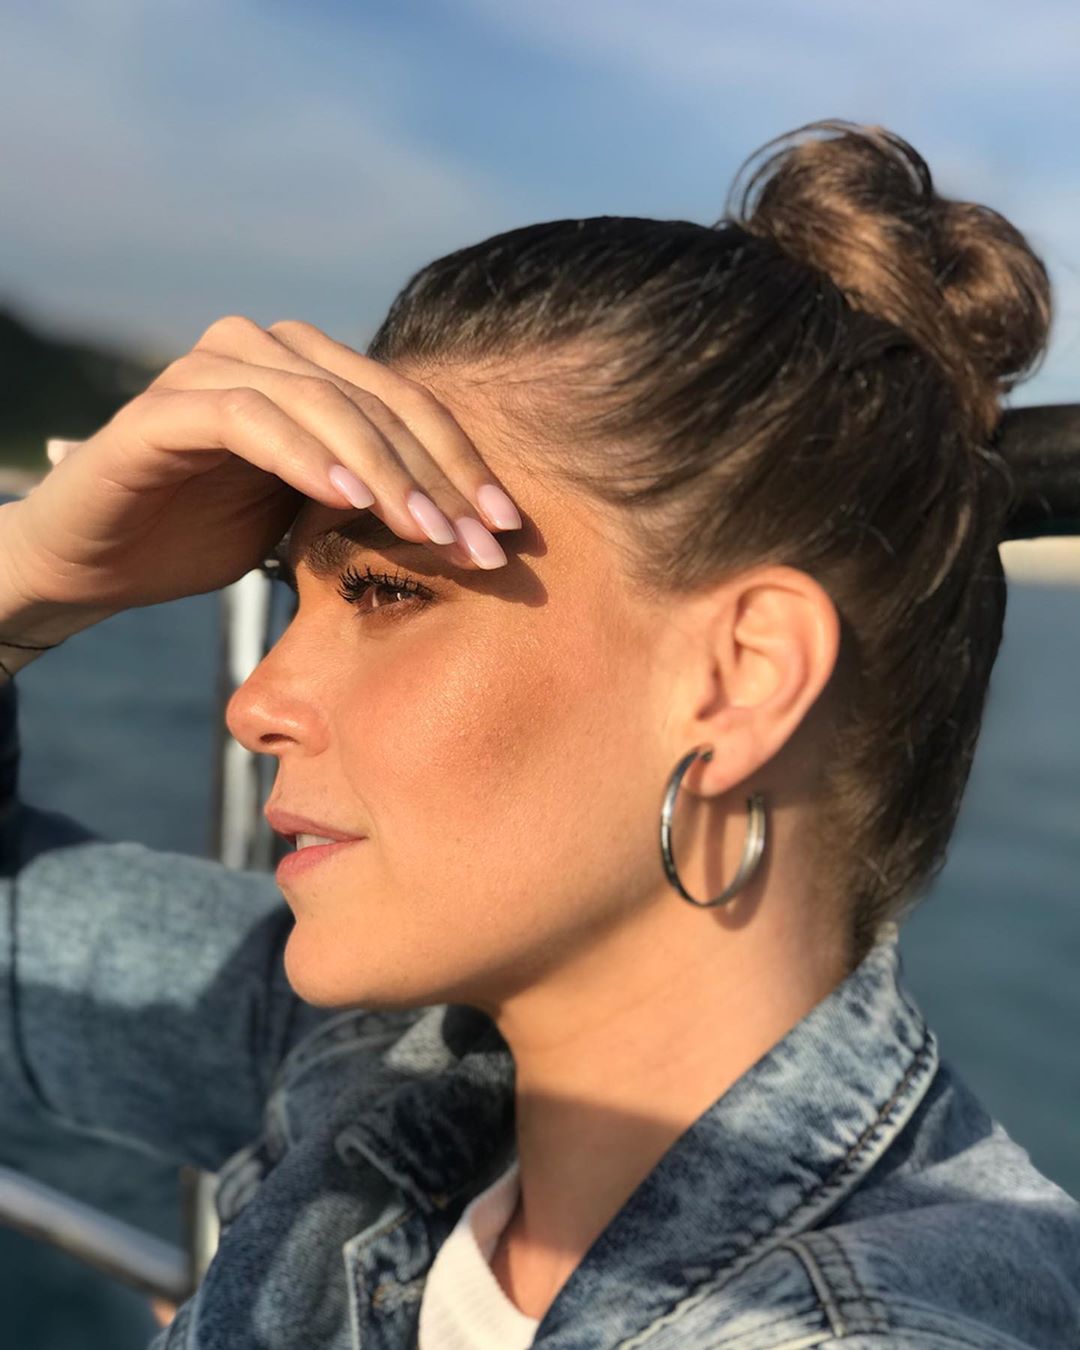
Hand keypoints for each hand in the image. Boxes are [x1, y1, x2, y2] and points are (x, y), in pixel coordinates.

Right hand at [0, 316, 520, 615]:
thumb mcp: (303, 518)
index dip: (464, 463)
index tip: (508, 527)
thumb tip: (463, 522)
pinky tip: (348, 498)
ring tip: (430, 533)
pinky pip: (249, 418)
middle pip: (379, 401)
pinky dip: (303, 456)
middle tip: (484, 545)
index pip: (407, 406)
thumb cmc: (202, 536)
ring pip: (324, 404)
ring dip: (385, 472)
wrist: (97, 562)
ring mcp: (211, 370)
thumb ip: (365, 496)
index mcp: (308, 372)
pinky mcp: (164, 409)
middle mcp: (266, 352)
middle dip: (439, 478)